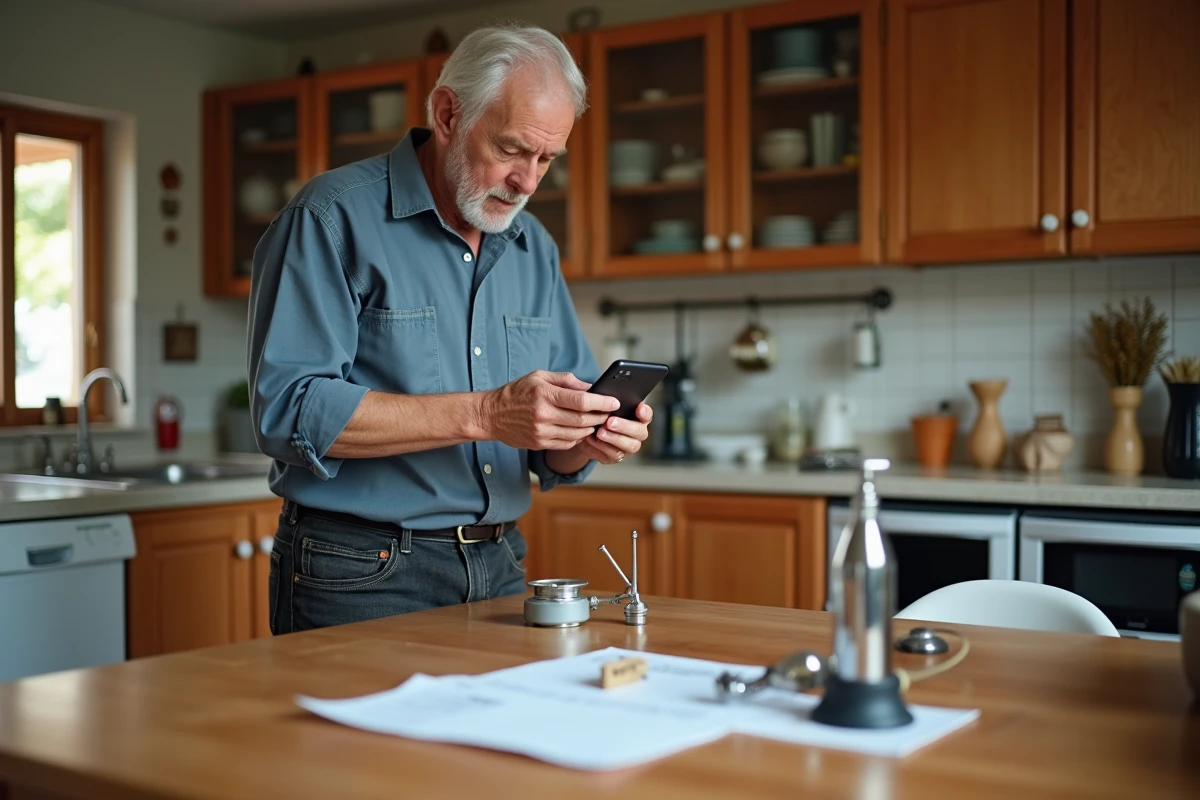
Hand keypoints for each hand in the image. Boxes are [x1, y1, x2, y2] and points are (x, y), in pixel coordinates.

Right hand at [480, 370, 618, 450]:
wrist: (491, 415)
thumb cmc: (517, 392)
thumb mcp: (539, 377)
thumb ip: (567, 381)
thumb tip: (591, 387)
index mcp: (545, 395)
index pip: (582, 401)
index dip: (602, 402)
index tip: (614, 401)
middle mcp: (544, 415)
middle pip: (583, 420)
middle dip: (601, 416)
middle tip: (609, 413)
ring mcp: (542, 432)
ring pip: (578, 434)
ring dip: (591, 427)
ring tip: (596, 420)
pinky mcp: (540, 444)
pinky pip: (567, 443)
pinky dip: (578, 436)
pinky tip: (580, 429)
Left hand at [572, 402, 652, 464]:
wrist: (584, 432)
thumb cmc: (597, 415)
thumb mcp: (602, 406)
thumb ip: (608, 402)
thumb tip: (605, 396)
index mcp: (637, 417)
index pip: (647, 414)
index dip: (644, 412)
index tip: (639, 408)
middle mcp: (637, 433)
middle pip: (640, 431)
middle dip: (625, 426)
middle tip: (610, 422)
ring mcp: (629, 446)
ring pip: (629, 445)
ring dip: (614, 438)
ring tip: (600, 432)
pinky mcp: (616, 457)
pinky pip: (613, 455)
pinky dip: (602, 447)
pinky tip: (592, 439)